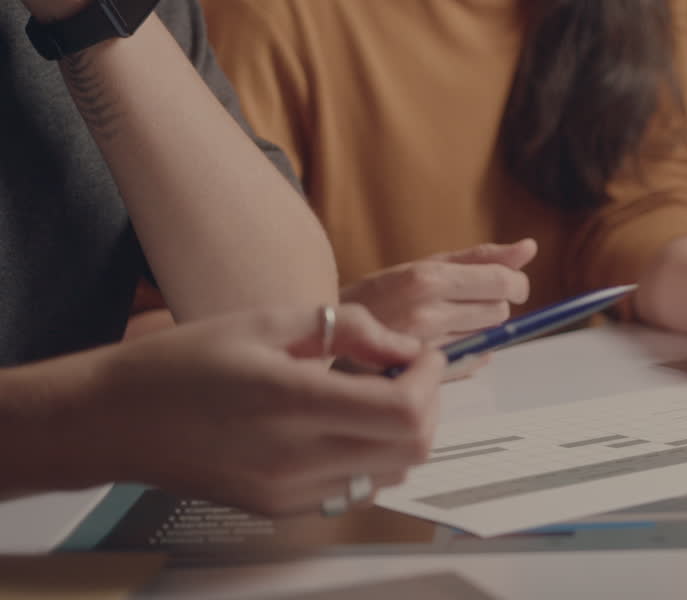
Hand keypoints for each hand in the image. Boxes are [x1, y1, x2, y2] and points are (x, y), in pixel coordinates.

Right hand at [83, 305, 444, 515]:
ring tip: (379, 394)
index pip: (403, 411)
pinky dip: (372, 456)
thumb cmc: (184, 363)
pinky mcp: (280, 507)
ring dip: (404, 433)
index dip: (430, 378)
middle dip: (428, 403)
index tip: (423, 353)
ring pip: (391, 473)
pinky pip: (355, 488)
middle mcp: (294, 457)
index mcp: (291, 402)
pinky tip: (347, 423)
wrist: (115, 420)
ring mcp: (289, 490)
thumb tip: (403, 346)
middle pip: (411, 448)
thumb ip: (348, 328)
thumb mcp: (267, 320)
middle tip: (409, 370)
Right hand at [340, 239, 535, 344]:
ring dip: (477, 331)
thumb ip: (479, 258)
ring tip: (446, 326)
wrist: (331, 339)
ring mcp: (424, 348)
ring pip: (488, 337)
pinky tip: (444, 348)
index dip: (514, 285)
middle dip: (493, 306)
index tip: (508, 286)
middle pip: (499, 310)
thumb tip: (529, 248)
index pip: (500, 282)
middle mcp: (426, 312)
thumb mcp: (423, 267)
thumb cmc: (379, 298)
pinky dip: (468, 354)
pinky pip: (472, 363)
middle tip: (465, 305)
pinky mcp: (423, 375)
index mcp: (427, 278)